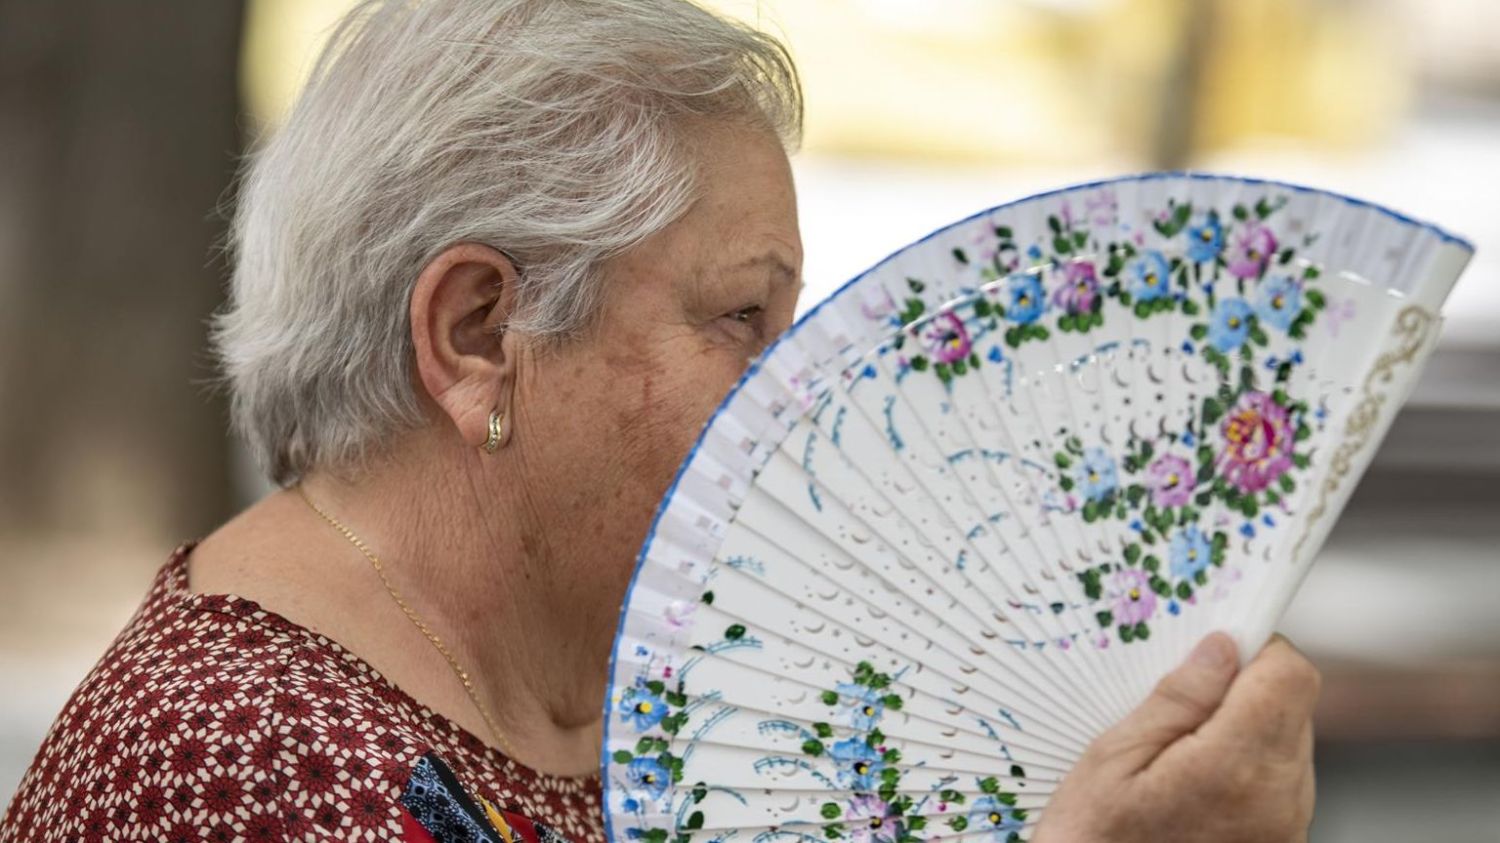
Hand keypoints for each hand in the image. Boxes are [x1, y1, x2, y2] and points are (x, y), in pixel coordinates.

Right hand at [1032, 633, 1319, 842]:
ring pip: (1289, 743)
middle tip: (1182, 706)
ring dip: (1245, 731)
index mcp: (1235, 767)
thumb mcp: (1113, 761)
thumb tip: (1221, 649)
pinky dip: (1247, 770)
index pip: (1291, 674)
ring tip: (1181, 756)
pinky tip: (1196, 786)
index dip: (1258, 649)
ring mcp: (1286, 829)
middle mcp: (1277, 800)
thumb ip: (1176, 700)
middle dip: (1245, 691)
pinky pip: (1281, 784)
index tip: (1220, 646)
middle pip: (1293, 706)